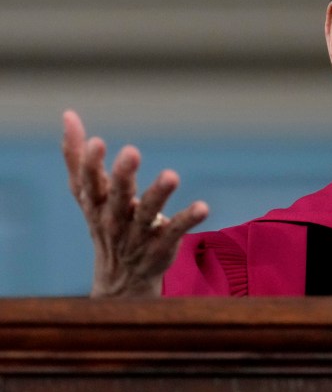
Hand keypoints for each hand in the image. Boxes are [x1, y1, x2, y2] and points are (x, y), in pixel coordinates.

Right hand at [62, 110, 207, 296]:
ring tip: (171, 175)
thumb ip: (76, 156)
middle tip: (132, 151)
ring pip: (148, 213)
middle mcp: (115, 219)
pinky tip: (203, 207)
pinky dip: (188, 219)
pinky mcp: (162, 245)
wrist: (121, 276)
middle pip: (118, 197)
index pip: (90, 183)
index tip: (96, 142)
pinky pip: (176, 230)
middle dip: (123, 175)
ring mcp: (139, 233)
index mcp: (96, 203)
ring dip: (159, 194)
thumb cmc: (105, 220)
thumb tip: (67, 115)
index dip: (91, 164)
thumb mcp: (87, 192)